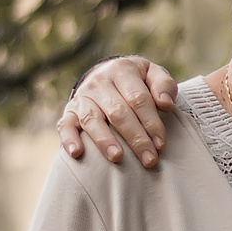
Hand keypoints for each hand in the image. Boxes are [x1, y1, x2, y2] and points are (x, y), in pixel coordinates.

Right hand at [57, 57, 178, 166]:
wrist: (106, 74)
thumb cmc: (137, 81)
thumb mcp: (153, 75)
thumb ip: (164, 86)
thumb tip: (166, 103)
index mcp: (122, 70)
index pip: (138, 99)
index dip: (151, 122)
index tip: (161, 144)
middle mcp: (99, 82)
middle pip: (118, 112)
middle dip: (135, 138)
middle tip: (149, 160)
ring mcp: (82, 97)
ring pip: (92, 119)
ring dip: (105, 140)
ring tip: (117, 157)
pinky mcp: (69, 112)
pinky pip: (65, 125)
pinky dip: (69, 139)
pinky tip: (77, 153)